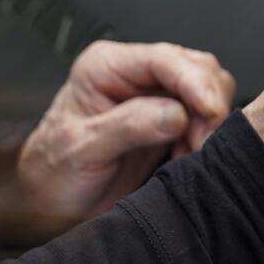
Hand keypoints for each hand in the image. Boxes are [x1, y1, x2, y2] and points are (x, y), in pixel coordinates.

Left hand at [19, 40, 235, 218]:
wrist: (53, 204)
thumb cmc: (54, 174)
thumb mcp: (81, 150)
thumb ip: (128, 126)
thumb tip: (177, 114)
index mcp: (106, 67)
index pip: (164, 59)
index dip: (195, 81)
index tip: (211, 111)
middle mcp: (135, 74)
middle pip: (196, 68)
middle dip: (208, 105)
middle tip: (199, 143)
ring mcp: (157, 95)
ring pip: (209, 88)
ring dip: (210, 122)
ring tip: (190, 151)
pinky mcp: (172, 119)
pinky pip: (207, 116)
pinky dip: (208, 135)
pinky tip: (189, 155)